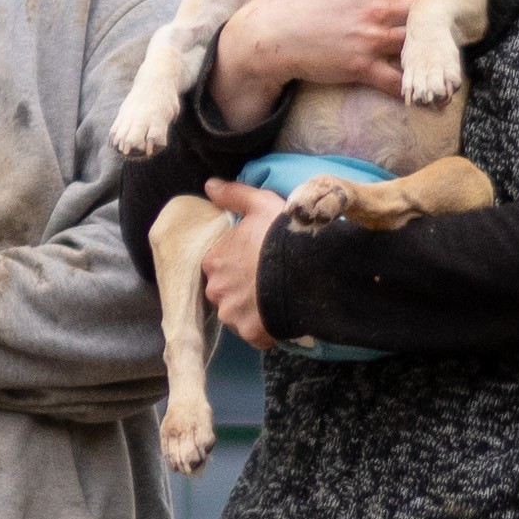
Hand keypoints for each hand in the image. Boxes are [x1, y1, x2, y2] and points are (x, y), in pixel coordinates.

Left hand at [199, 179, 296, 346]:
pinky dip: (265, 328)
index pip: (219, 265)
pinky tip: (281, 316)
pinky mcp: (251, 333)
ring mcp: (232, 315)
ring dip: (252, 310)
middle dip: (242, 289)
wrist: (308, 269)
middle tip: (268, 281)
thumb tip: (209, 185)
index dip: (238, 263)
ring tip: (276, 299)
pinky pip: (255, 333)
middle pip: (226, 291)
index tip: (257, 261)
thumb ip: (233, 195)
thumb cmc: (282, 234)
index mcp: (213, 261)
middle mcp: (216, 290)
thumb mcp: (261, 205)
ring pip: (238, 314)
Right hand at [209, 0, 415, 130]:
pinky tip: (417, 87)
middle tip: (423, 26)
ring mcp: (371, 42)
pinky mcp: (362, 68)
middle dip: (424, 20)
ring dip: (421, 49)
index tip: (414, 0)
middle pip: (423, 15)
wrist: (265, 36)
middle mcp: (378, 12)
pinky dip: (410, 85)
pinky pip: (396, 80)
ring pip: (415, 45)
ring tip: (425, 52)